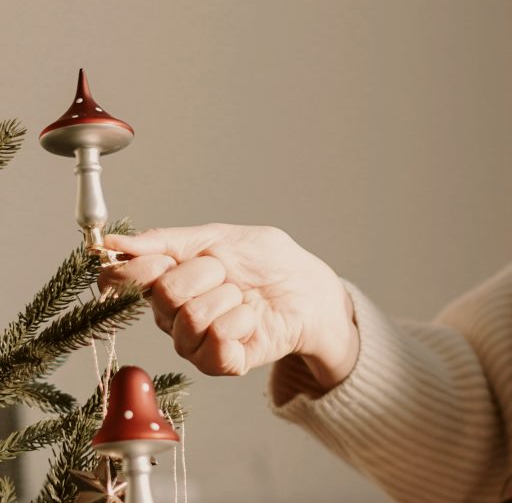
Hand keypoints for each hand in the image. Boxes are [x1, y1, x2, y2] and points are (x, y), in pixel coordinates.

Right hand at [98, 224, 358, 388]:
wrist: (308, 286)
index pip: (119, 281)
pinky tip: (251, 319)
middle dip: (207, 274)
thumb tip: (113, 243)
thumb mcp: (218, 237)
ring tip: (243, 297)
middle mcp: (171, 316)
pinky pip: (216, 343)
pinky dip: (241, 322)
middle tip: (228, 273)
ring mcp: (193, 342)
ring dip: (228, 298)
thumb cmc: (265, 262)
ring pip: (192, 318)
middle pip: (164, 295)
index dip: (138, 269)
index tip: (168, 258)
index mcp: (164, 281)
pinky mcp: (220, 363)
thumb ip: (166, 240)